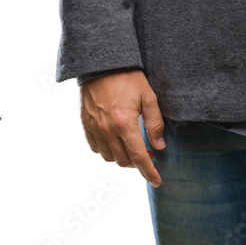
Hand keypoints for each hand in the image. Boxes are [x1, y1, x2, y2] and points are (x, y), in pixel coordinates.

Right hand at [80, 69, 164, 186]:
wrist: (103, 64)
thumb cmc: (128, 77)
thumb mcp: (148, 96)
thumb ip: (155, 123)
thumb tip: (159, 145)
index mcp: (124, 124)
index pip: (138, 157)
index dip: (149, 171)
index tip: (157, 180)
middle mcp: (107, 131)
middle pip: (124, 160)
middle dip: (138, 162)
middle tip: (150, 152)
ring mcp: (95, 129)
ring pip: (110, 157)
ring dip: (123, 157)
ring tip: (134, 146)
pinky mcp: (86, 125)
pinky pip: (96, 148)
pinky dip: (108, 150)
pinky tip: (117, 140)